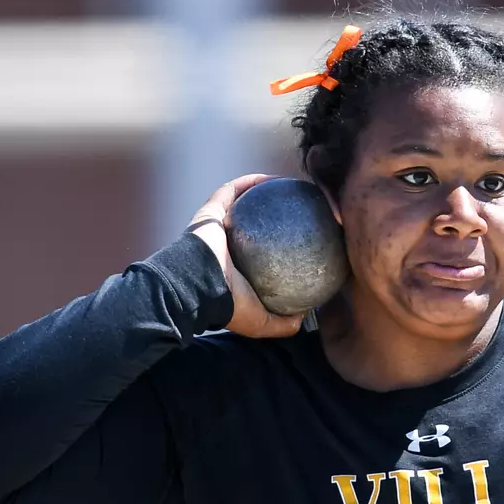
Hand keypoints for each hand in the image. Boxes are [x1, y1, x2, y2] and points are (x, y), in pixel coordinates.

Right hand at [187, 175, 306, 338]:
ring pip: (243, 204)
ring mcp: (216, 226)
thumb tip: (305, 316)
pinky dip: (250, 184)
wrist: (194, 289)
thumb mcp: (261, 322)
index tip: (309, 239)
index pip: (264, 254)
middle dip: (276, 216)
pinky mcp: (209, 211)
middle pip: (255, 226)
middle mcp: (227, 246)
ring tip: (291, 190)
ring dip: (264, 194)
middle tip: (302, 211)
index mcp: (237, 269)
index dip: (285, 245)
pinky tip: (275, 180)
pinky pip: (232, 191)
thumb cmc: (226, 306)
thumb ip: (283, 322)